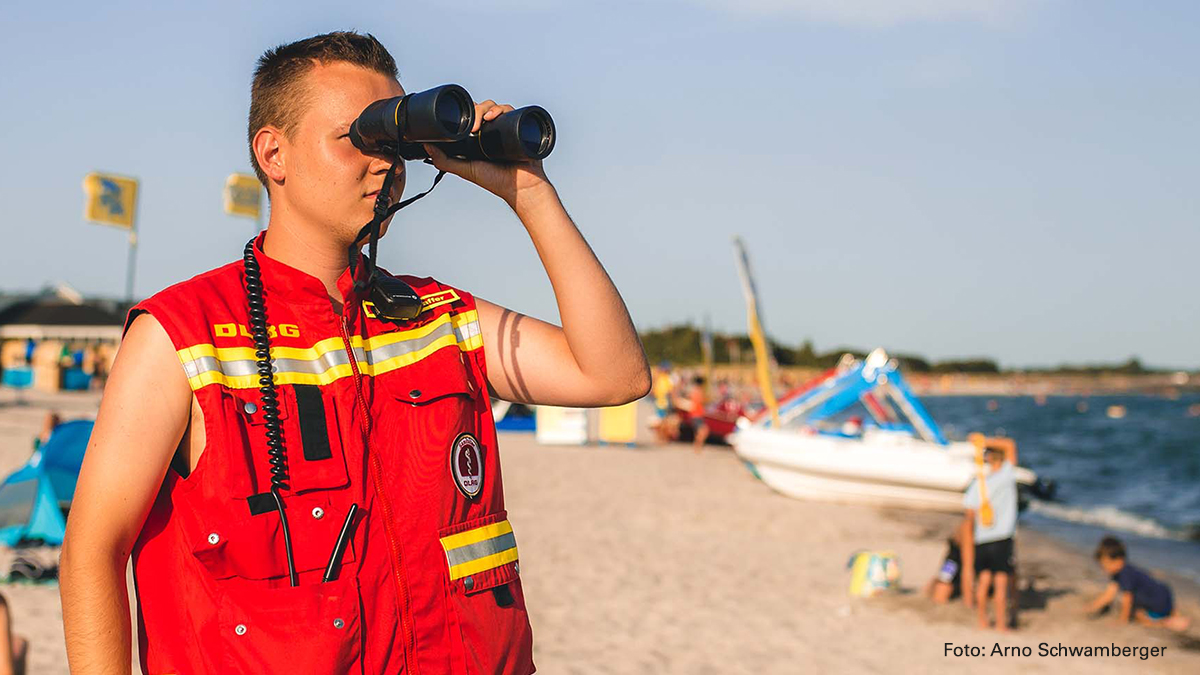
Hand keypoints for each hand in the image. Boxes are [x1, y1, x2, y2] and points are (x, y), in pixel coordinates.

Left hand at [423, 99, 553, 211]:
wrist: (521, 187)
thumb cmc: (496, 181)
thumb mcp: (466, 170)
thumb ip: (445, 161)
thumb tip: (425, 146)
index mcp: (479, 138)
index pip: (470, 116)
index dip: (464, 113)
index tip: (457, 120)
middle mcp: (492, 131)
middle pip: (481, 108)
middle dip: (474, 111)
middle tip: (470, 127)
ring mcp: (505, 127)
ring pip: (494, 106)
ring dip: (485, 108)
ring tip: (481, 123)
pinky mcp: (517, 126)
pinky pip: (509, 110)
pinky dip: (500, 109)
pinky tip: (492, 117)